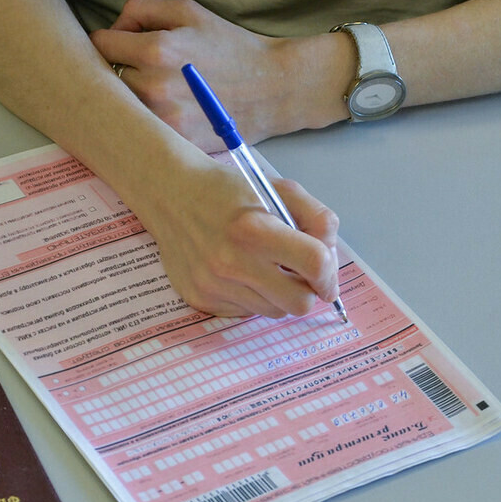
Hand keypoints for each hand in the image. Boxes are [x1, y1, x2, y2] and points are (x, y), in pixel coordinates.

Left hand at [90, 0, 299, 151]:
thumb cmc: (231, 48)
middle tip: (140, 72)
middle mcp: (153, 87)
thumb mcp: (189, 12)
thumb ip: (143, 10)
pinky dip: (146, 123)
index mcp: (155, 50)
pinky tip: (165, 114)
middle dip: (116, 71)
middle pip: (104, 79)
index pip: (100, 45)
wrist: (272, 89)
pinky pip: (140, 131)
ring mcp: (163, 120)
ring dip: (128, 100)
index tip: (121, 47)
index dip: (109, 42)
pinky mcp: (173, 142)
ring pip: (119, 108)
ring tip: (154, 94)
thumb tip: (113, 28)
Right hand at [136, 157, 339, 317]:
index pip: (314, 264)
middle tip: (299, 276)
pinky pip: (244, 312)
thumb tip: (330, 260)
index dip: (330, 274)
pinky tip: (239, 273)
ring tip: (265, 269)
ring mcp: (214, 285)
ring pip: (273, 311)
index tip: (327, 277)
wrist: (171, 195)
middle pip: (298, 302)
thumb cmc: (228, 191)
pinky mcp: (201, 299)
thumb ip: (315, 218)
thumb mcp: (277, 189)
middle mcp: (232, 262)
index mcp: (255, 229)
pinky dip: (252, 297)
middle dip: (307, 291)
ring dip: (278, 295)